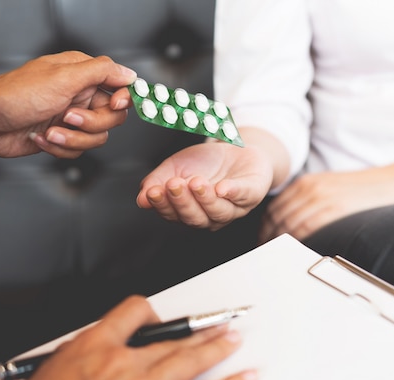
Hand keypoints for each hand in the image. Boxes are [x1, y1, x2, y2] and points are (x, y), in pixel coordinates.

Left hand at [0, 51, 136, 158]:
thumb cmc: (16, 96)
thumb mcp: (63, 78)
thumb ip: (101, 72)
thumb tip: (130, 73)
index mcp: (83, 74)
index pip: (120, 86)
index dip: (123, 99)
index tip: (114, 105)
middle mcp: (80, 94)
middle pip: (112, 117)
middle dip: (90, 123)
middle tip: (67, 117)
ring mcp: (71, 117)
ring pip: (97, 137)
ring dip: (72, 139)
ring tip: (50, 132)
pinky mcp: (62, 137)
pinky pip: (78, 151)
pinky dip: (60, 148)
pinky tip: (40, 138)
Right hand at [6, 295, 256, 379]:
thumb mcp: (47, 373)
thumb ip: (83, 356)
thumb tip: (103, 351)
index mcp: (94, 347)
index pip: (133, 311)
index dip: (149, 311)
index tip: (159, 318)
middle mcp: (124, 365)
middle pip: (172, 338)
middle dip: (200, 331)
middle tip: (220, 325)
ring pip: (191, 365)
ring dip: (218, 351)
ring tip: (235, 342)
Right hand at [136, 141, 272, 230]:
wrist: (236, 149)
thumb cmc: (205, 164)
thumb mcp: (175, 167)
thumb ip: (157, 182)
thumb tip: (141, 199)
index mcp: (189, 211)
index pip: (173, 214)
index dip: (162, 205)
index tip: (153, 192)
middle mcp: (210, 216)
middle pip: (195, 218)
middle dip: (183, 202)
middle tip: (174, 184)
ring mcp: (232, 208)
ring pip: (218, 212)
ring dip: (205, 198)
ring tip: (195, 182)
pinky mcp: (252, 195)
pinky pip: (243, 196)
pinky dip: (232, 193)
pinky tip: (222, 188)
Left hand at [259, 168, 393, 242]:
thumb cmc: (366, 191)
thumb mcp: (331, 188)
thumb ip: (310, 200)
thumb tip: (291, 223)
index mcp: (307, 183)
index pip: (274, 208)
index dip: (264, 227)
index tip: (262, 241)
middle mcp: (310, 188)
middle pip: (277, 217)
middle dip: (267, 237)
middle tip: (264, 254)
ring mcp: (321, 198)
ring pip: (288, 224)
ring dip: (278, 242)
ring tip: (275, 257)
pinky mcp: (334, 210)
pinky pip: (305, 229)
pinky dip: (295, 241)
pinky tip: (294, 252)